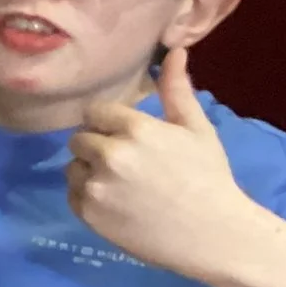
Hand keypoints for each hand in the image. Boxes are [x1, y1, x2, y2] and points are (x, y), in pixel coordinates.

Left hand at [67, 48, 257, 278]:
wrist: (213, 235)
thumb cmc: (209, 177)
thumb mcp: (196, 129)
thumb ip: (177, 90)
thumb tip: (173, 51)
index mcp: (135, 128)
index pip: (96, 112)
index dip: (109, 124)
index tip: (126, 138)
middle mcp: (109, 154)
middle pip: (80, 139)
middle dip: (98, 147)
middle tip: (127, 165)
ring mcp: (95, 185)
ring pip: (73, 167)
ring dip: (89, 171)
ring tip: (122, 186)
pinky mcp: (88, 213)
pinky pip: (72, 194)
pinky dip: (88, 196)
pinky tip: (116, 203)